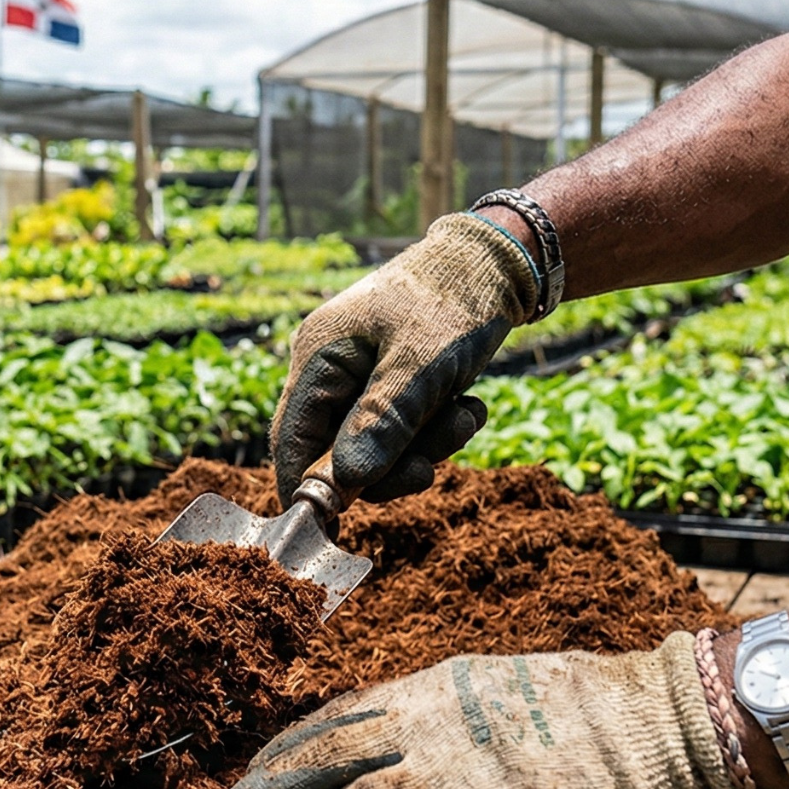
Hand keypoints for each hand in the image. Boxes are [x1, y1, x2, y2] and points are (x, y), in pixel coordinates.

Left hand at [205, 633, 764, 788]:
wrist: (671, 721)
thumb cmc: (603, 710)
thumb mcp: (505, 690)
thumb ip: (454, 716)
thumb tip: (420, 742)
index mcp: (435, 689)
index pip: (336, 718)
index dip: (284, 753)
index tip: (251, 777)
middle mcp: (432, 723)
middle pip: (323, 761)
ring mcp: (460, 772)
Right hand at [270, 213, 537, 506]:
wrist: (498, 260)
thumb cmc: (454, 301)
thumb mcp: (422, 366)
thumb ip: (382, 424)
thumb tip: (345, 485)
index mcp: (319, 356)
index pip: (291, 439)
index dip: (307, 486)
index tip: (335, 528)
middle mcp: (329, 367)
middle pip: (336, 450)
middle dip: (391, 464)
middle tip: (435, 465)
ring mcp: (359, 375)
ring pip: (376, 445)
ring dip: (424, 445)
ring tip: (467, 414)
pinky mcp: (390, 381)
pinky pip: (401, 428)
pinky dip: (435, 429)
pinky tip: (467, 405)